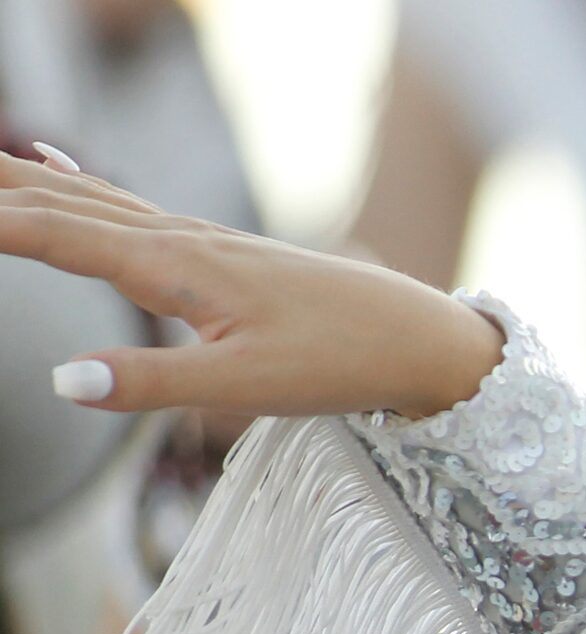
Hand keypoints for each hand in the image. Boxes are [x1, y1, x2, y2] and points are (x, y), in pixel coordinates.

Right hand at [0, 151, 501, 418]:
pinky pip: (121, 205)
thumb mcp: (245, 389)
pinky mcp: (213, 252)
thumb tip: (62, 380)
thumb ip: (152, 385)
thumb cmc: (340, 362)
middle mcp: (177, 240)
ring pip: (85, 198)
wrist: (418, 337)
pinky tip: (49, 164)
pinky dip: (71, 182)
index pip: (54, 235)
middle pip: (58, 204)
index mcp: (174, 268)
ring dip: (16, 180)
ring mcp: (195, 240)